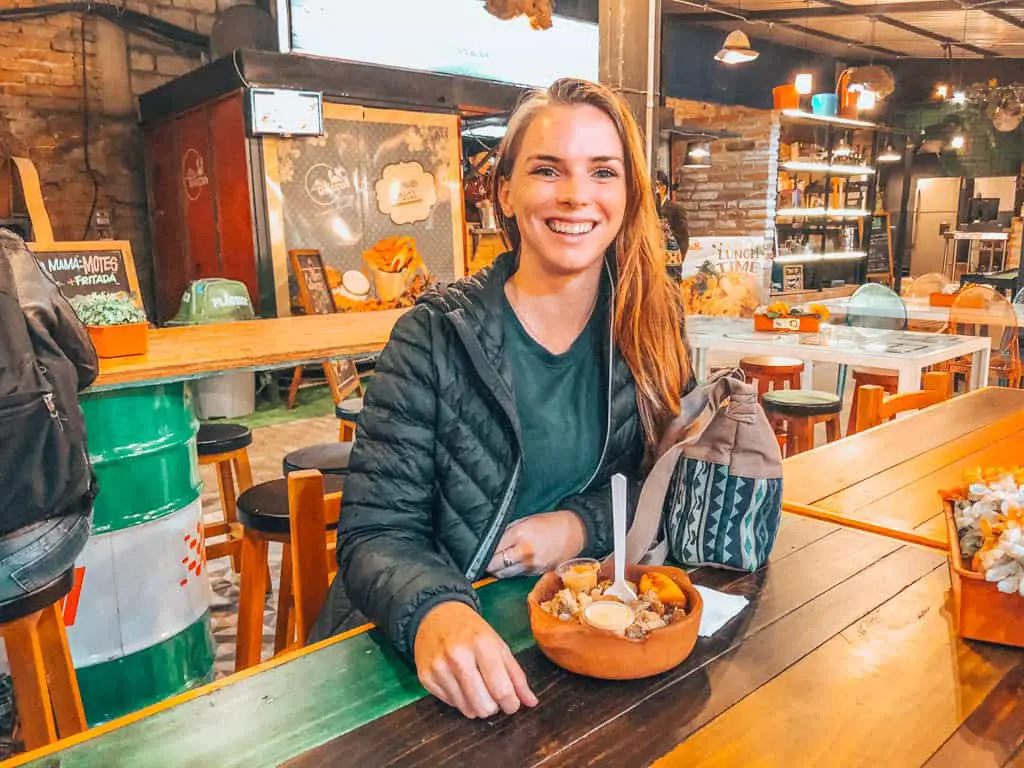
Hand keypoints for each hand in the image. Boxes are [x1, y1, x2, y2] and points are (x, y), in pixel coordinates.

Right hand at [414, 601, 537, 717]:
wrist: (436, 616)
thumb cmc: (472, 631)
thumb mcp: (499, 645)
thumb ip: (516, 675)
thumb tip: (532, 702)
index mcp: (482, 644)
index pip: (501, 689)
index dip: (511, 704)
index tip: (513, 703)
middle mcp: (458, 656)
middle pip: (484, 705)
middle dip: (494, 707)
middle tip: (494, 695)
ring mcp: (439, 668)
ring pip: (468, 710)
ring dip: (477, 705)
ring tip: (477, 688)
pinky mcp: (426, 678)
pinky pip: (452, 705)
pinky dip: (460, 700)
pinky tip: (459, 683)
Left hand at [486, 510, 585, 576]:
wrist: (576, 532)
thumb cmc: (550, 523)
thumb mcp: (526, 520)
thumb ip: (508, 531)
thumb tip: (491, 541)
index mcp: (520, 534)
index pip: (492, 548)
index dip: (482, 552)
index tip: (476, 552)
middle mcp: (524, 552)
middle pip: (495, 565)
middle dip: (486, 564)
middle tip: (481, 561)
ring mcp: (531, 565)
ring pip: (504, 574)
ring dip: (496, 570)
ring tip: (493, 564)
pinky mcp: (537, 573)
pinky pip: (517, 575)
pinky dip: (510, 572)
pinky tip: (509, 565)